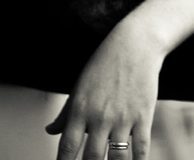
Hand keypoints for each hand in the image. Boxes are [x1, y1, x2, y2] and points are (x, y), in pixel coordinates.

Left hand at [46, 19, 165, 159]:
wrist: (136, 45)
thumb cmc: (105, 64)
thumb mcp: (80, 86)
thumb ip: (65, 113)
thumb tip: (50, 130)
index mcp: (80, 109)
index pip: (67, 147)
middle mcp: (100, 116)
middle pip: (91, 158)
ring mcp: (123, 117)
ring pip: (116, 158)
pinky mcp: (143, 116)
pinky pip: (140, 148)